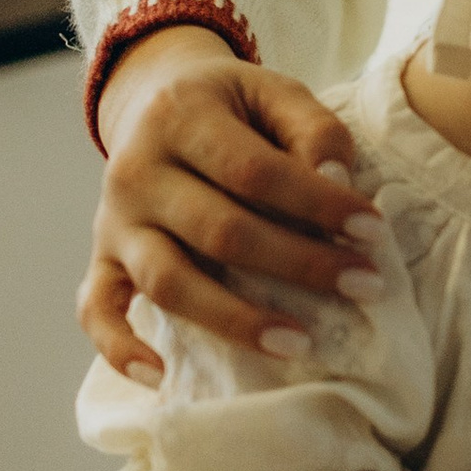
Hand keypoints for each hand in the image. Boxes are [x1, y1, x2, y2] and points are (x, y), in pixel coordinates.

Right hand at [84, 26, 380, 377]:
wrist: (153, 100)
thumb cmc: (231, 107)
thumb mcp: (273, 92)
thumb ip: (313, 129)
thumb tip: (340, 182)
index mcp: (180, 117)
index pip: (254, 171)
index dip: (317, 204)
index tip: (374, 232)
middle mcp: (136, 172)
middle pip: (219, 232)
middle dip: (300, 265)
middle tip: (366, 287)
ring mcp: (114, 222)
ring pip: (168, 281)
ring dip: (235, 319)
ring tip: (300, 343)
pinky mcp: (101, 259)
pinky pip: (96, 310)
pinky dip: (119, 348)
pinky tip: (162, 377)